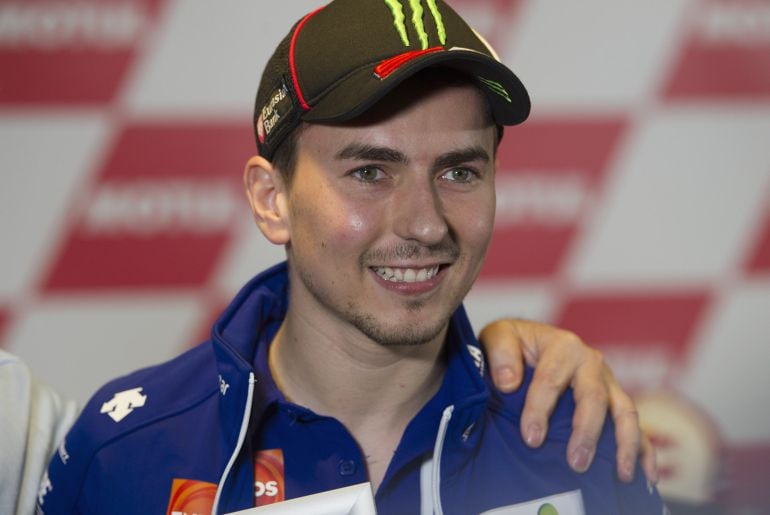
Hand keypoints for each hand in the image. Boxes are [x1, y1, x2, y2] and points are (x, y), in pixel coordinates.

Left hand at [477, 319, 657, 483]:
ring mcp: (607, 382)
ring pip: (624, 412)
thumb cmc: (514, 344)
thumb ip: (501, 354)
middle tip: (576, 463)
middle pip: (594, 398)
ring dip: (625, 444)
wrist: (529, 341)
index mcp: (563, 346)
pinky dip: (644, 450)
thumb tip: (509, 383)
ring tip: (620, 474)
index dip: (540, 410)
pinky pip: (636, 426)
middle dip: (587, 432)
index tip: (531, 439)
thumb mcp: (499, 336)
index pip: (551, 380)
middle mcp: (591, 362)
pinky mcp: (615, 400)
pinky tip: (646, 476)